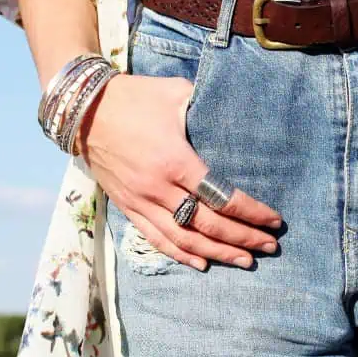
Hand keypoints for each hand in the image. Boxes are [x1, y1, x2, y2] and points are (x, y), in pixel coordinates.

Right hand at [78, 74, 282, 269]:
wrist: (83, 109)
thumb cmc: (134, 97)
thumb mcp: (176, 92)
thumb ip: (207, 106)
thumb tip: (235, 112)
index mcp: (176, 161)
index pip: (223, 197)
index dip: (252, 213)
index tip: (275, 220)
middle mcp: (160, 188)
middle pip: (209, 225)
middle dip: (244, 238)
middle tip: (270, 246)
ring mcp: (142, 201)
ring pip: (185, 239)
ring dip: (218, 253)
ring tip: (245, 261)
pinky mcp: (128, 206)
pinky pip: (156, 239)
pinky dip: (181, 255)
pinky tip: (203, 263)